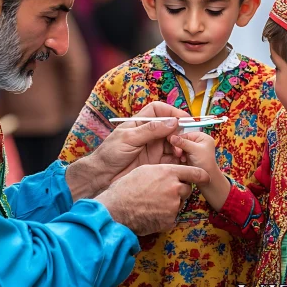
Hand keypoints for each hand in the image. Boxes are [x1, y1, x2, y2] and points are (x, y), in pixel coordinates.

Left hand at [68, 102, 188, 198]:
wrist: (102, 176)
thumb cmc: (110, 154)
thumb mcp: (129, 138)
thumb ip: (151, 130)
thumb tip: (172, 121)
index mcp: (140, 123)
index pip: (159, 110)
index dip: (172, 112)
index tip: (184, 119)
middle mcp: (149, 134)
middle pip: (170, 127)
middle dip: (180, 132)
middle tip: (184, 140)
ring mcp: (153, 148)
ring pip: (174, 143)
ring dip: (180, 146)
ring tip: (181, 153)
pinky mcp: (157, 163)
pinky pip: (172, 158)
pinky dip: (179, 159)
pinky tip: (182, 162)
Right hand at [95, 164, 210, 235]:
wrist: (116, 208)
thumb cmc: (126, 187)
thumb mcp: (144, 170)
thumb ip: (163, 171)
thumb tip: (172, 174)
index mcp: (169, 173)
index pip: (194, 173)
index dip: (201, 175)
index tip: (205, 177)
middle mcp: (174, 188)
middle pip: (187, 189)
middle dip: (179, 190)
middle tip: (163, 192)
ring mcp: (173, 206)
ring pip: (179, 203)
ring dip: (171, 203)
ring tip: (153, 203)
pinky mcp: (169, 221)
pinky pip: (172, 217)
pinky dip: (165, 216)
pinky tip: (151, 213)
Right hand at [170, 131, 231, 210]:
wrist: (206, 179)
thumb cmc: (205, 163)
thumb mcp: (194, 150)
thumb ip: (183, 143)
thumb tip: (171, 137)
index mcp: (202, 137)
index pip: (186, 134)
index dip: (179, 140)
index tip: (175, 146)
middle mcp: (198, 141)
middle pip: (182, 140)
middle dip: (179, 147)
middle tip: (179, 154)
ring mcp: (193, 149)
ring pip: (180, 147)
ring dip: (179, 153)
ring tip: (182, 159)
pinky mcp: (189, 156)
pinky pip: (180, 153)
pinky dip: (180, 157)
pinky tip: (182, 161)